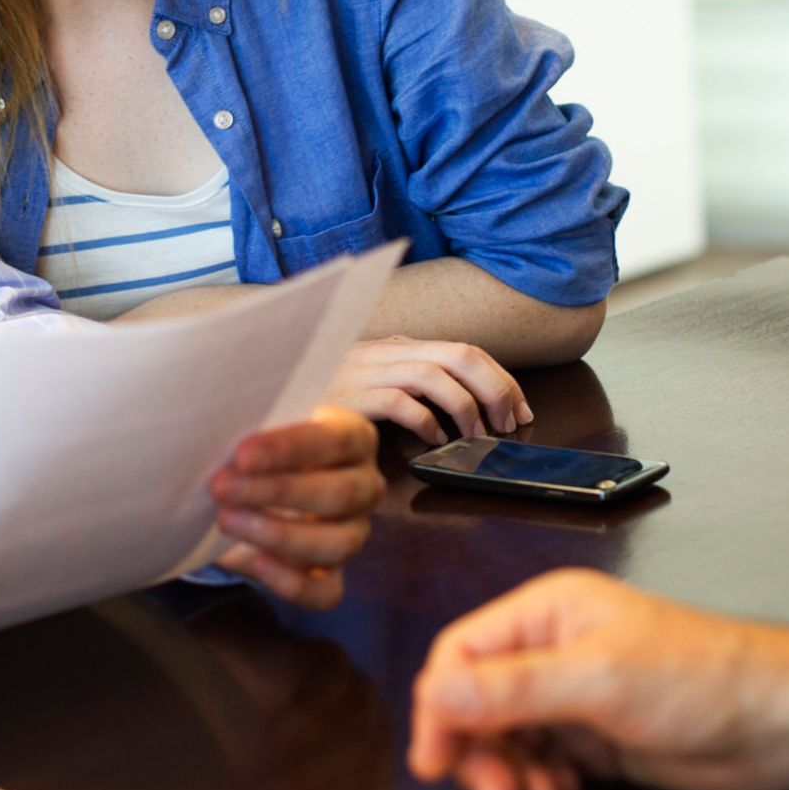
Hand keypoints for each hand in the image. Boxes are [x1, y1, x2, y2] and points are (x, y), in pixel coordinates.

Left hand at [208, 405, 381, 608]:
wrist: (253, 490)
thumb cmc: (260, 452)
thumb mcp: (262, 433)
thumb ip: (255, 436)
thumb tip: (217, 437)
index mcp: (355, 439)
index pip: (335, 441)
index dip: (289, 448)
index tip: (242, 455)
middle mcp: (365, 486)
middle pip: (339, 494)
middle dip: (275, 492)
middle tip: (222, 486)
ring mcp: (354, 533)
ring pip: (338, 544)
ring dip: (278, 534)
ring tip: (227, 519)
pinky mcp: (335, 574)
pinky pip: (327, 591)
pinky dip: (293, 583)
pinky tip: (257, 562)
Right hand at [326, 336, 531, 443]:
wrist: (266, 386)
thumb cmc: (322, 394)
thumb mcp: (369, 381)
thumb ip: (406, 384)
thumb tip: (456, 409)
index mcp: (399, 346)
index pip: (465, 350)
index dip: (502, 379)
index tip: (521, 409)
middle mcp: (389, 351)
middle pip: (462, 355)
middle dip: (497, 390)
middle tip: (510, 425)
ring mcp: (370, 370)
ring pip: (438, 375)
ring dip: (468, 408)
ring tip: (478, 438)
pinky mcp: (353, 395)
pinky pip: (403, 403)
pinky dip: (427, 423)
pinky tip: (434, 442)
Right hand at [407, 569, 788, 789]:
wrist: (777, 724)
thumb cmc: (702, 677)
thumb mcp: (598, 680)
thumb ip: (513, 688)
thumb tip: (436, 693)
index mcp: (548, 612)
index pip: (462, 653)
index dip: (441, 706)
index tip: (436, 760)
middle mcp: (554, 649)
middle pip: (477, 703)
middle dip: (479, 753)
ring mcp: (575, 696)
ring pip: (507, 740)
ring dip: (511, 775)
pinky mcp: (596, 738)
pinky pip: (541, 764)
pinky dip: (541, 786)